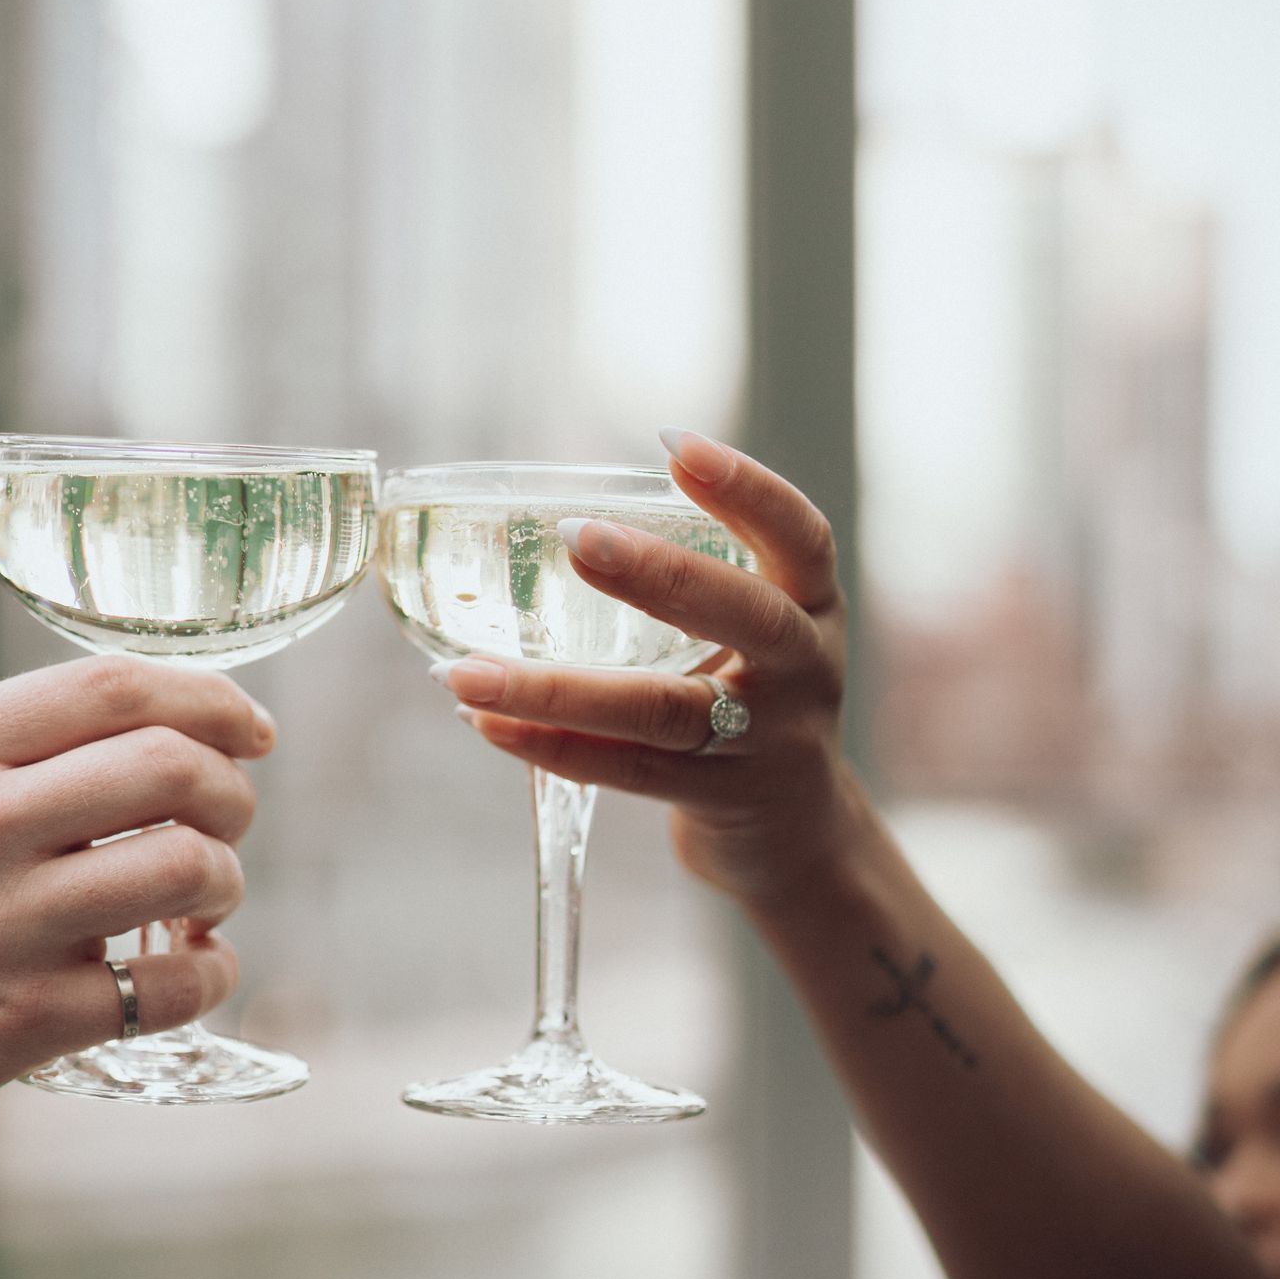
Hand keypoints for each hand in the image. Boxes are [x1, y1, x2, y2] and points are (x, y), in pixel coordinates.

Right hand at [0, 656, 273, 1149]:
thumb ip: (25, 743)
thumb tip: (179, 721)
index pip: (116, 689)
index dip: (212, 700)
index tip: (251, 729)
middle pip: (172, 770)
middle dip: (232, 793)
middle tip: (227, 821)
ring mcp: (1, 928)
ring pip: (188, 869)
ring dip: (226, 882)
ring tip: (201, 900)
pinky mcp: (26, 1020)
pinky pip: (173, 986)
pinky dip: (209, 975)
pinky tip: (189, 969)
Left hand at [441, 432, 857, 911]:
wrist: (797, 831)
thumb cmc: (747, 702)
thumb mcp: (750, 634)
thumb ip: (688, 585)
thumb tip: (538, 522)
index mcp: (811, 607)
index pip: (799, 537)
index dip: (746, 490)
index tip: (674, 446)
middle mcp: (804, 670)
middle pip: (746, 616)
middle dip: (661, 574)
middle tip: (576, 538)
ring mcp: (768, 743)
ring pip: (663, 710)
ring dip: (558, 689)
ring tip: (468, 672)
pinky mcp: (723, 802)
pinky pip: (631, 773)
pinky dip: (554, 747)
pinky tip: (489, 723)